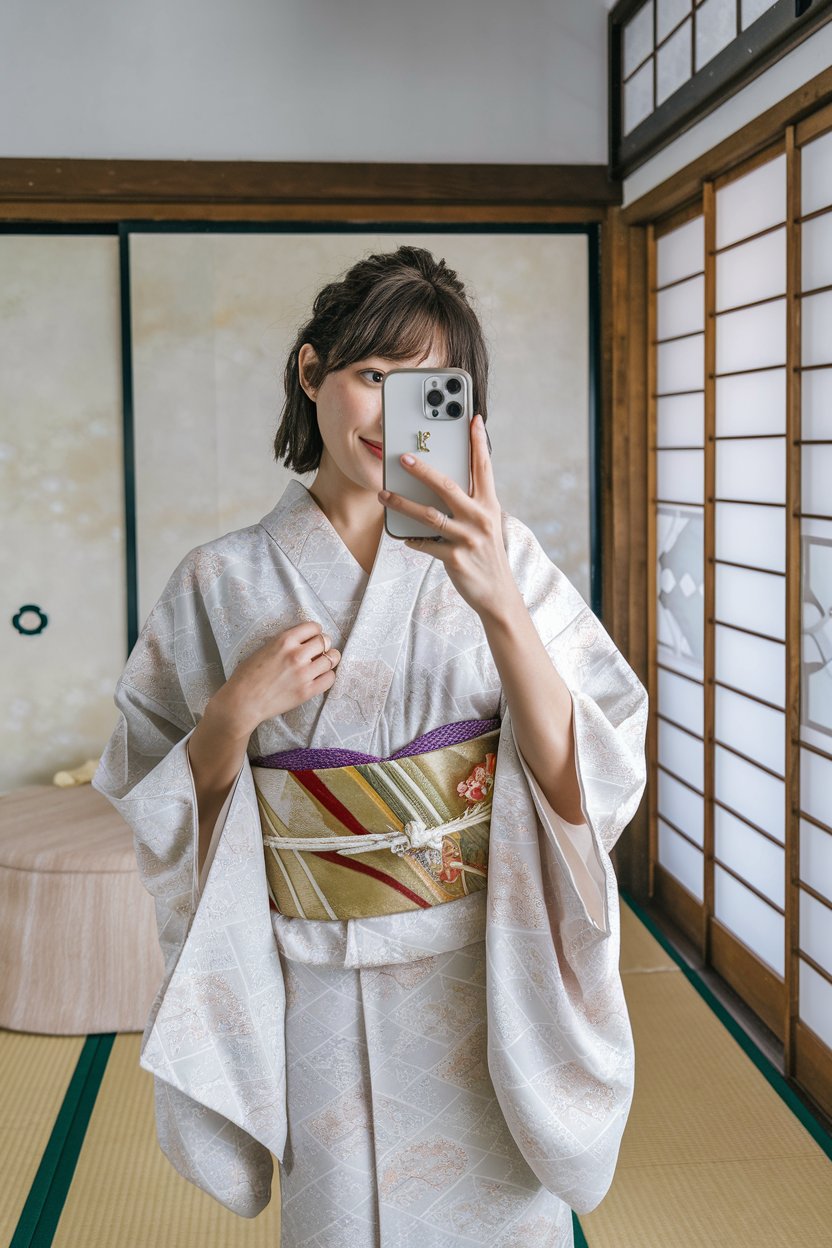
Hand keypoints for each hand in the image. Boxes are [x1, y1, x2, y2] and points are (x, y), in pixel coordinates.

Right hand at [214, 620, 340, 735]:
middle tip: (319, 651)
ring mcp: (304, 674)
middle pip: (325, 641)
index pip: (313, 627)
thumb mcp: (264, 648)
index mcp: (284, 640)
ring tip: (323, 663)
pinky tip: (321, 676)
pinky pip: (330, 679)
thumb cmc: (247, 676)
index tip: (313, 637)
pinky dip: (328, 676)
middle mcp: (297, 654)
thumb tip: (302, 641)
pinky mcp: (307, 691)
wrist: (243, 701)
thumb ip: (285, 643)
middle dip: (324, 644)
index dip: (315, 632)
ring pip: (331, 659)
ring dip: (329, 659)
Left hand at [378, 413, 516, 616]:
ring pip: (429, 515)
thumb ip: (470, 502)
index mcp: (489, 505)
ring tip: (384, 494)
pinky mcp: (455, 558)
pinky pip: (425, 544)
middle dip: (424, 471)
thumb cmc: (487, 554)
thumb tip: (442, 481)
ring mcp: (468, 539)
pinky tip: (402, 535)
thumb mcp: (486, 524)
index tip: (472, 419)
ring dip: (403, 503)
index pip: (483, 467)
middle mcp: (481, 518)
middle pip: (448, 487)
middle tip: (403, 458)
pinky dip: (412, 538)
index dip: (478, 442)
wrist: (498, 594)